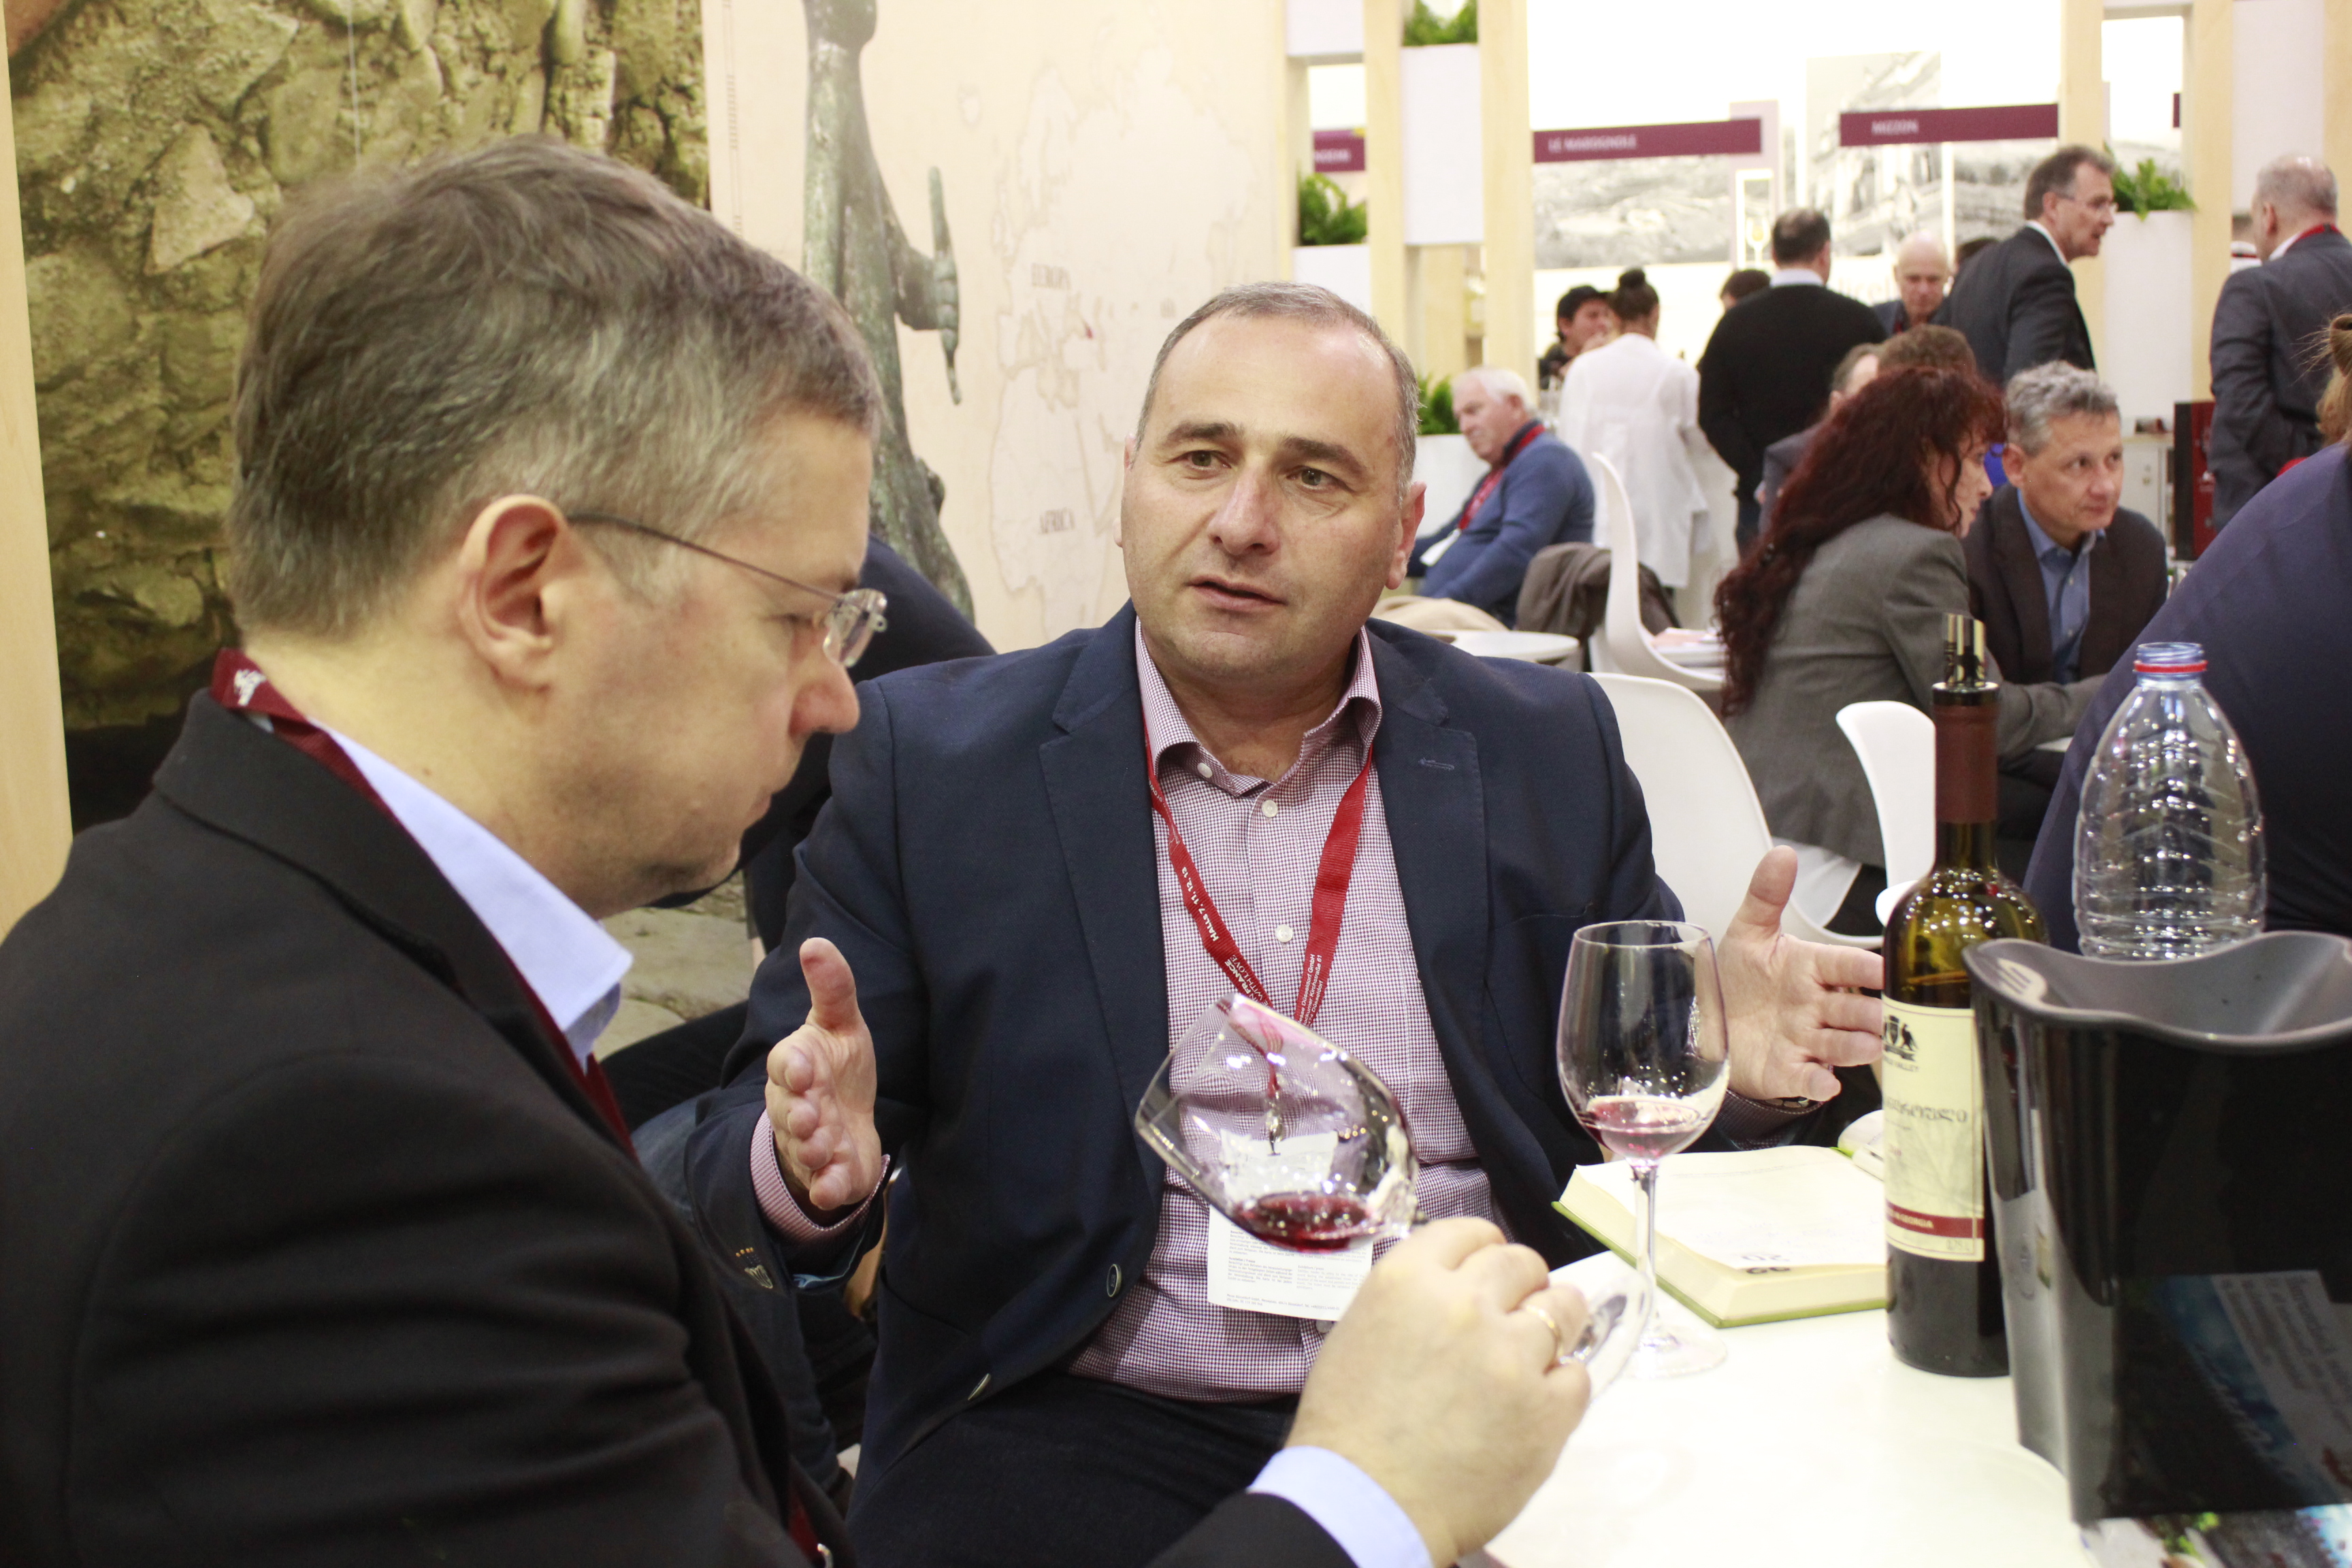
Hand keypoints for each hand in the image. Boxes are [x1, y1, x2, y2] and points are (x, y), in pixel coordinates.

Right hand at [764, 938, 883, 1214]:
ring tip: (824, 1146)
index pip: (785, 1064)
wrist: (846, 1120)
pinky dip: (828, 1188)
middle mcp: (795, 1106)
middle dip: (797, 1115)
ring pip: (802, 1148)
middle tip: (810, 1116)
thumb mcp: (842, 1024)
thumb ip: (833, 989)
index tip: (804, 1068)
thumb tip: (815, 941)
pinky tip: (833, 1189)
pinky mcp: (828, 1174)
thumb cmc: (839, 1067)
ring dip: (812, 1149)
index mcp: (796, 1066)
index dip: (793, 1067)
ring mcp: (808, 1143)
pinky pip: (822, 1184)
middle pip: (787, 1111)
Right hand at [1290, 1219, 1590, 1566]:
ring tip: (1537, 1351)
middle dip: (1522, 1283)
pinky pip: (1577, 1375)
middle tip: (1514, 1313)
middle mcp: (1465, 1304)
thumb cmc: (1348, 1427)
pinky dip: (1560, 1385)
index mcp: (1409, 1279)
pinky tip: (1534, 1402)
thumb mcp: (1361, 1330)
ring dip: (1553, 1324)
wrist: (1365, 1504)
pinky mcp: (1547, 1409)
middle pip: (1521, 1262)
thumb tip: (1461, 1291)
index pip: (1471, 1232)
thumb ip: (1413, 1298)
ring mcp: (1512, 1355)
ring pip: (1564, 1308)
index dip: (1484, 1250)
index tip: (1490, 1268)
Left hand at [1719, 847, 1883, 1101]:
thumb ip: (1766, 895)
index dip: (1865, 967)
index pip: (1846, 964)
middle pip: (1854, 1008)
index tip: (1884, 969)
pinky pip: (1809, 1078)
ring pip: (1841, 1044)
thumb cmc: (1742, 978)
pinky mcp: (1790, 1070)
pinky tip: (1826, 1084)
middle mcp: (1818, 1006)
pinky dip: (1819, 1082)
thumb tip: (1784, 853)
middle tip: (1889, 1016)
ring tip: (1870, 1046)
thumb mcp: (1749, 933)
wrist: (1713, 1023)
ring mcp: (1807, 1040)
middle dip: (1873, 1013)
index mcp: (1812, 969)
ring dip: (1856, 1047)